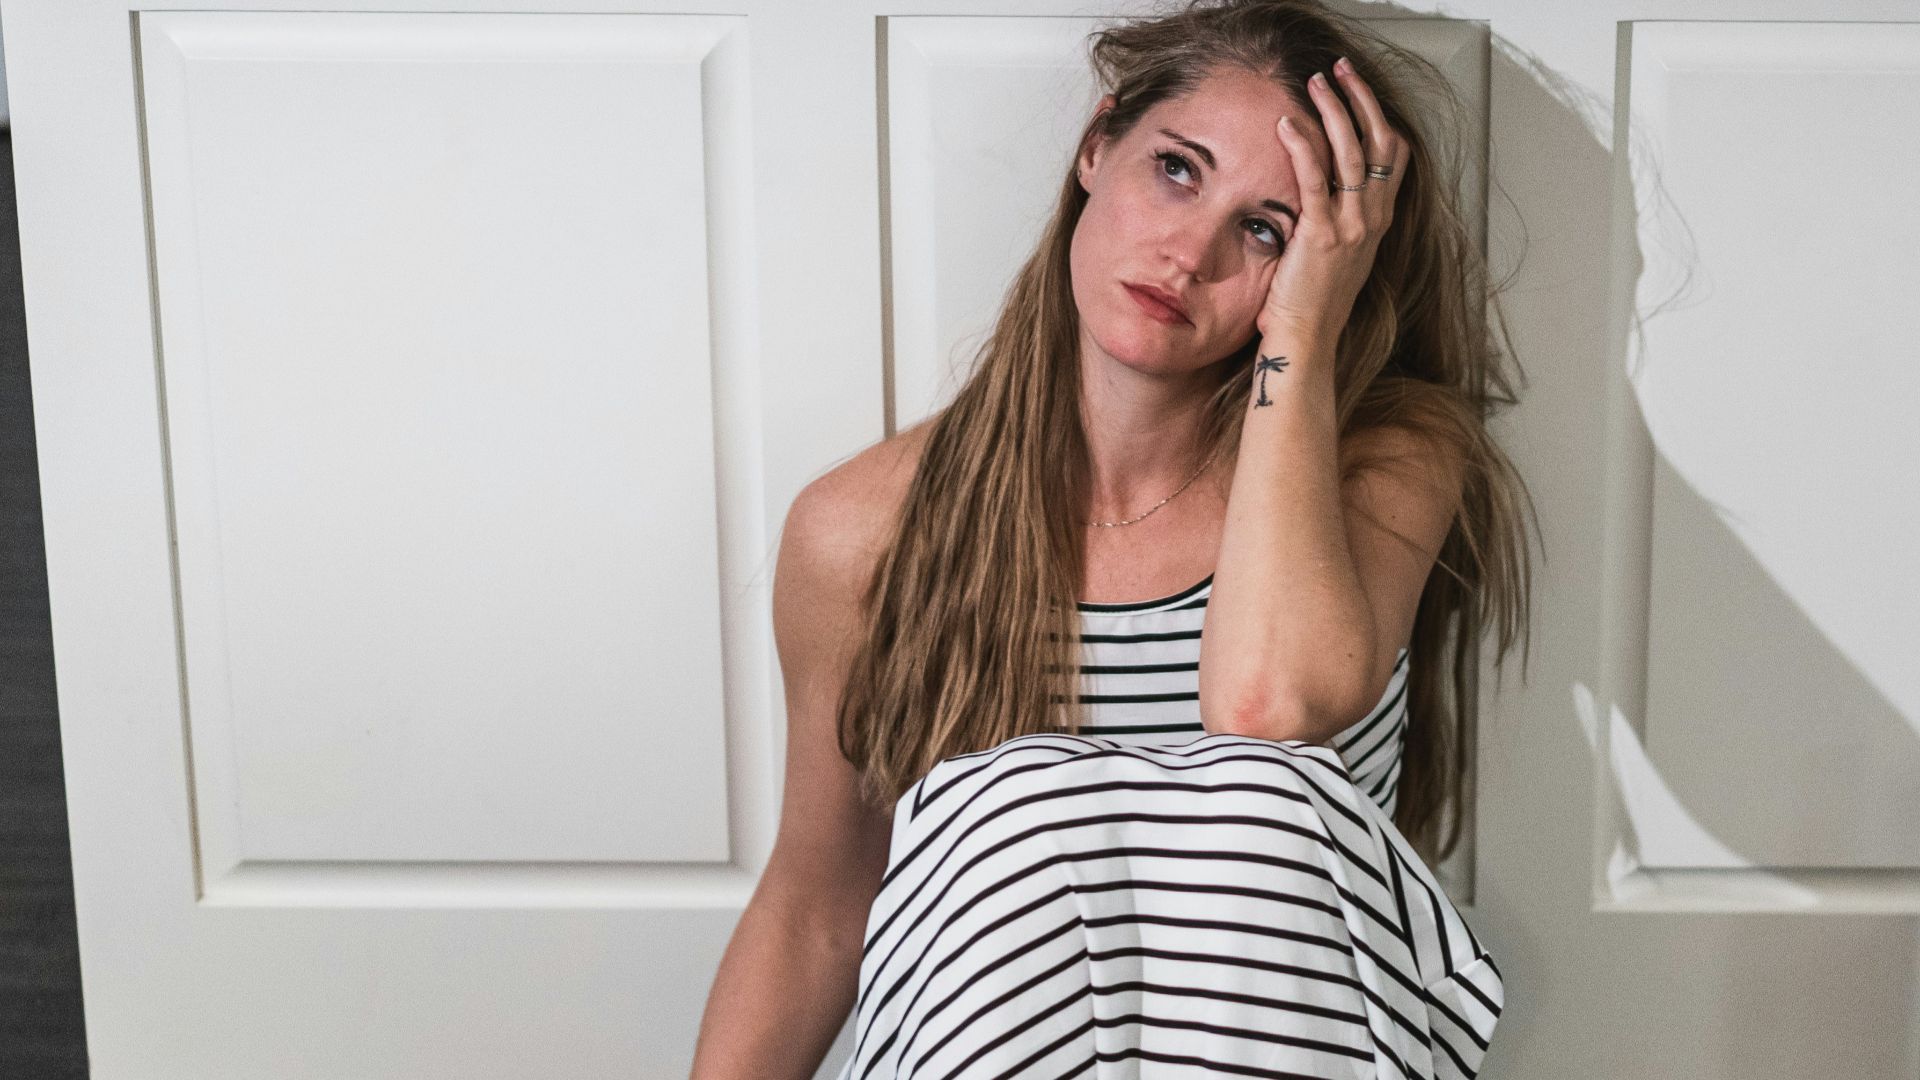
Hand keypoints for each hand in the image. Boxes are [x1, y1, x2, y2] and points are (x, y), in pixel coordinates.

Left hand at [1256, 57, 1409, 342]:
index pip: (1392, 157)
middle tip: (1340, 71)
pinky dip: (1302, 145)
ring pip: (1352, 152)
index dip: (1378, 117)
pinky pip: (1315, 179)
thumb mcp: (1335, 256)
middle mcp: (1372, 220)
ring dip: (1334, 110)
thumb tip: (1318, 197)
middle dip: (1360, 99)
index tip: (1357, 91)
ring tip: (1316, 82)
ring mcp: (1351, 227)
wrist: (1306, 342)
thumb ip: (1336, 222)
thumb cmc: (1311, 306)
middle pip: (1379, 142)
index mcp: (1377, 222)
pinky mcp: (1322, 235)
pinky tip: (1287, 122)